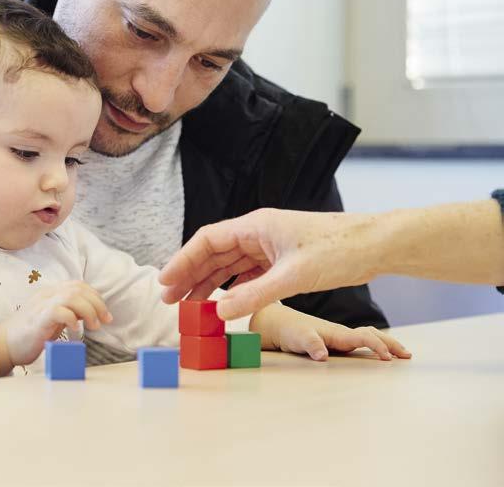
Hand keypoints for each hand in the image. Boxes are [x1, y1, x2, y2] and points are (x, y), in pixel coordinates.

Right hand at [0, 281, 112, 374]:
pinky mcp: (38, 319)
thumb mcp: (52, 320)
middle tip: (104, 321)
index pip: (78, 285)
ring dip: (88, 310)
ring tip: (93, 326)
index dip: (96, 297)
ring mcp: (41, 305)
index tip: (105, 315)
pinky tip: (76, 331)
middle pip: (78, 289)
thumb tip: (89, 314)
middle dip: (97, 304)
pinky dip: (72, 320)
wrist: (3, 345)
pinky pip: (59, 311)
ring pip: (72, 296)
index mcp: (50, 293)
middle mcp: (46, 295)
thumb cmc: (29, 335)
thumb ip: (68, 313)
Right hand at [158, 209, 380, 319]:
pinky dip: (232, 288)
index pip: (207, 240)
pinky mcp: (281, 260)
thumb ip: (254, 295)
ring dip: (208, 284)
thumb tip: (219, 313)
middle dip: (189, 276)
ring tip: (189, 305)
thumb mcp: (294, 276)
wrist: (375, 246)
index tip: (165, 281)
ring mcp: (269, 246)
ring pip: (228, 265)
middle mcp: (257, 233)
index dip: (182, 260)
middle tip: (169, 300)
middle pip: (213, 253)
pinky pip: (247, 273)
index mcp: (255, 226)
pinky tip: (222, 303)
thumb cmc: (338, 250)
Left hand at [250, 303, 411, 360]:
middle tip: (407, 355)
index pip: (362, 337)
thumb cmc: (287, 330)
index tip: (388, 358)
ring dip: (386, 342)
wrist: (274, 322)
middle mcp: (340, 332)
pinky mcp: (334, 339)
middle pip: (371, 334)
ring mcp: (338, 335)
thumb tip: (323, 356)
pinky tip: (380, 349)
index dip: (376, 346)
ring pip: (368, 335)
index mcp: (335, 332)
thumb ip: (310, 345)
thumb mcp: (297, 338)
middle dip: (390, 343)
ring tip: (402, 353)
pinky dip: (374, 341)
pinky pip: (359, 338)